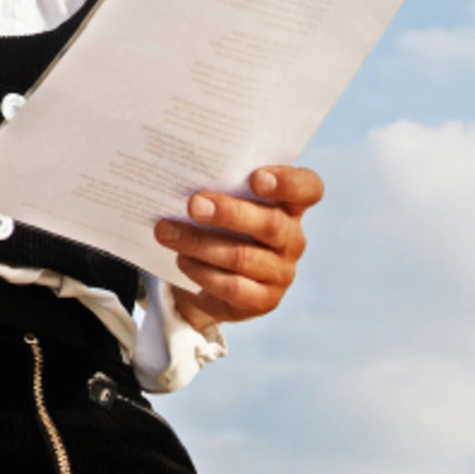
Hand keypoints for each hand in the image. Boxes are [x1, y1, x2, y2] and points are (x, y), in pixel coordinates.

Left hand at [154, 166, 323, 333]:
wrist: (207, 278)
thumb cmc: (216, 226)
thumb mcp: (221, 201)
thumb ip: (217, 186)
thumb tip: (182, 173)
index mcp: (288, 206)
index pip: (308, 189)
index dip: (288, 182)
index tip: (256, 177)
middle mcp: (291, 238)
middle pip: (270, 224)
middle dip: (229, 213)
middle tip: (193, 204)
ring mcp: (281, 272)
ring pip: (243, 257)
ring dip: (200, 243)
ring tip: (166, 232)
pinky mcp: (264, 300)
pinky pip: (233, 287)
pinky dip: (202, 272)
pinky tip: (182, 260)